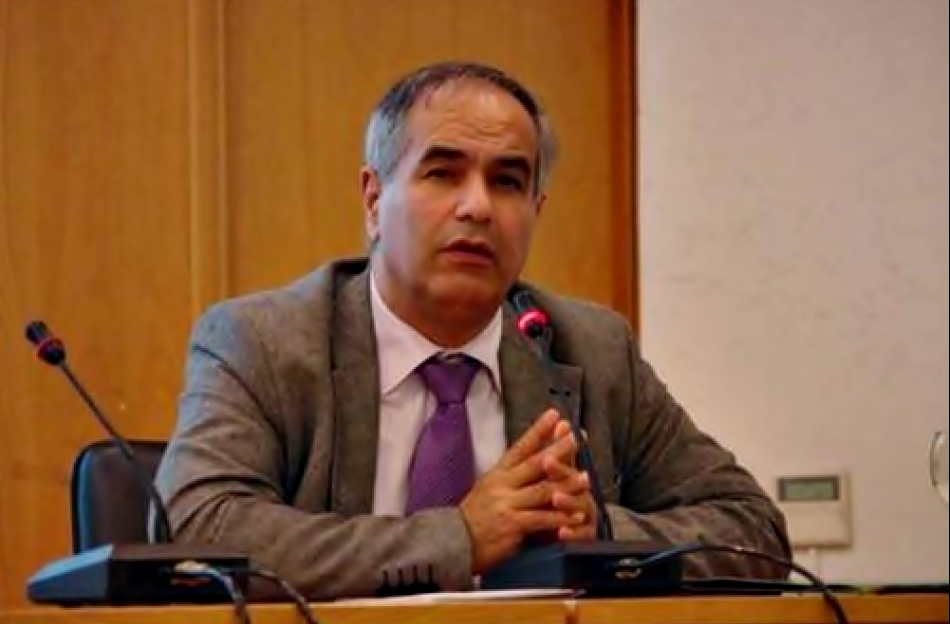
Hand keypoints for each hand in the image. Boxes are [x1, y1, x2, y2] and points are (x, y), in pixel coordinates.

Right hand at [459, 409, 586, 573]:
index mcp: (498, 473)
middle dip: (557, 449)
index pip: (520, 446)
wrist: (454, 542)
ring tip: (585, 478)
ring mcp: (508, 504)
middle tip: (574, 438)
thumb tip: (532, 459)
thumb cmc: (474, 517)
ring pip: (542, 490)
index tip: (554, 415)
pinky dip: (560, 518)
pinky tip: (575, 516)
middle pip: (535, 463)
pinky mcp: (513, 525)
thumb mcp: (488, 487)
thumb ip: (510, 475)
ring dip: (566, 484)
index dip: (538, 430)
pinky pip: (542, 519)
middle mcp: (503, 485)